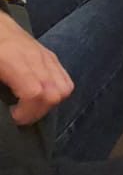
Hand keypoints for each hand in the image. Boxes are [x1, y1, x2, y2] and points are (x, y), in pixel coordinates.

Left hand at [0, 11, 72, 125]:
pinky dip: (55, 93)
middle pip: (55, 93)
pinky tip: (37, 95)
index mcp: (15, 61)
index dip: (26, 113)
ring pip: (65, 88)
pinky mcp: (51, 56)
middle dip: (37, 113)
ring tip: (29, 108)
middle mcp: (36, 58)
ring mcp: (47, 56)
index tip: (12, 117)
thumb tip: (3, 106)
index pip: (36, 92)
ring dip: (48, 104)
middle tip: (20, 116)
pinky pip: (65, 79)